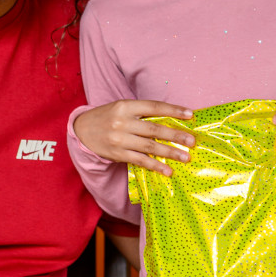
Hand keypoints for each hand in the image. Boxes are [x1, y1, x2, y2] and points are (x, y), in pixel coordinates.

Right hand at [74, 100, 194, 175]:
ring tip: (186, 157)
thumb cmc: (108, 117)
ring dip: (170, 152)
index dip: (173, 110)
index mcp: (126, 106)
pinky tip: (168, 170)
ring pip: (149, 146)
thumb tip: (171, 120)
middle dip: (176, 135)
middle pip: (154, 129)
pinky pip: (140, 160)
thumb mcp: (122, 108)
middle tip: (192, 141)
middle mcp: (122, 122)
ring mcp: (120, 139)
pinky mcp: (117, 154)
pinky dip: (155, 166)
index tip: (190, 115)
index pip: (154, 107)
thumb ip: (142, 112)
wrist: (82, 130)